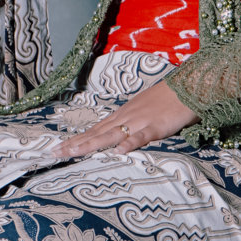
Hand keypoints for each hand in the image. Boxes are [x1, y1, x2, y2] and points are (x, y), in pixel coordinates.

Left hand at [55, 80, 195, 159]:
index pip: (95, 129)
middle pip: (96, 133)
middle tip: (53, 153)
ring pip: (110, 135)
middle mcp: (125, 117)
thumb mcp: (144, 112)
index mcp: (122, 115)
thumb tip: (118, 138)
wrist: (187, 87)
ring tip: (71, 153)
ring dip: (90, 144)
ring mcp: (138, 121)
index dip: (76, 139)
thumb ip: (131, 124)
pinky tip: (118, 152)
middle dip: (74, 144)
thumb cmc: (167, 100)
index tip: (58, 147)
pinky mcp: (155, 126)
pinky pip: (141, 136)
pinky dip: (129, 143)